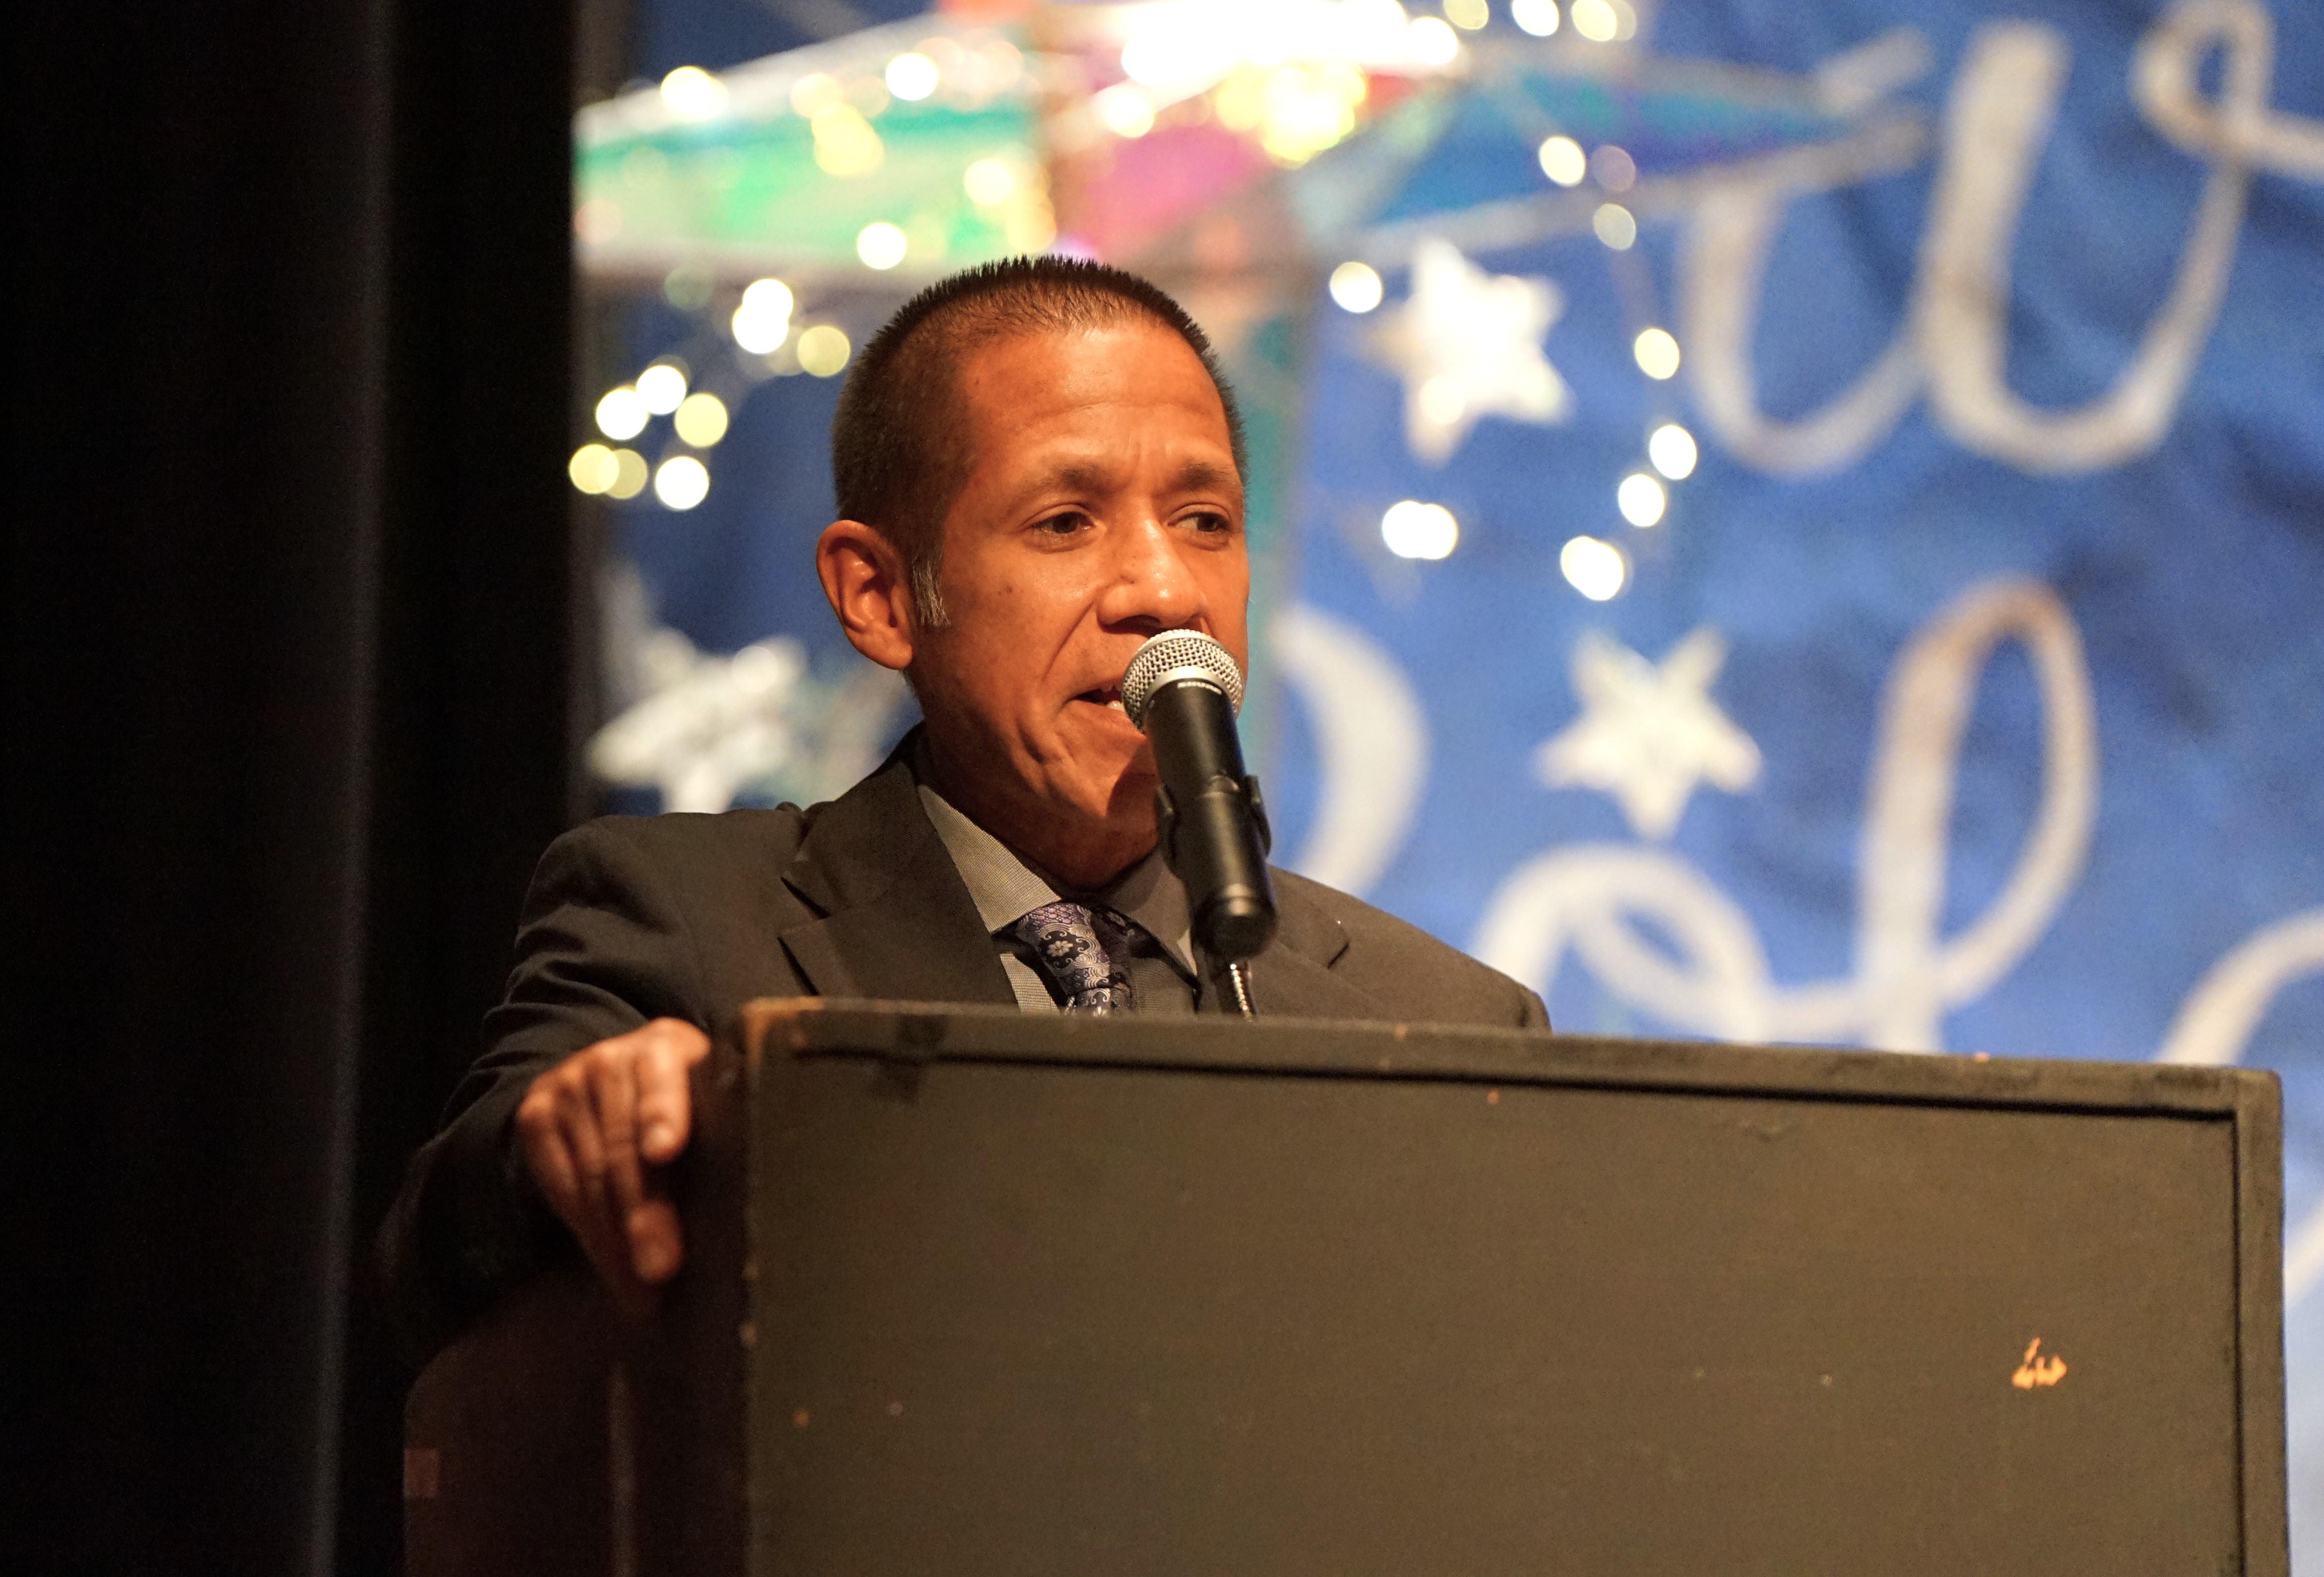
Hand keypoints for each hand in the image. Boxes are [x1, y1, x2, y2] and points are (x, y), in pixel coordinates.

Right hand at [515, 1018, 710, 1311]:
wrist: (610, 1071)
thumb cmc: (681, 1097)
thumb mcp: (704, 1093)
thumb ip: (721, 1125)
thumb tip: (753, 1194)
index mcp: (667, 1046)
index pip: (663, 1080)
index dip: (663, 1114)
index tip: (665, 1151)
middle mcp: (611, 1058)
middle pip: (623, 1146)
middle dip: (643, 1214)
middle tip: (661, 1268)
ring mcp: (567, 1086)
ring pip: (592, 1177)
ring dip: (617, 1242)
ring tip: (643, 1290)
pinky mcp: (536, 1117)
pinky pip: (563, 1189)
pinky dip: (591, 1236)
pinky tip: (614, 1269)